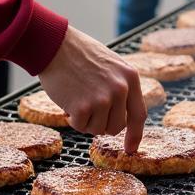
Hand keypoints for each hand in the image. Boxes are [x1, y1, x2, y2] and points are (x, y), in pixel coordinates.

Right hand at [39, 25, 145, 150]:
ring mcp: (103, 99)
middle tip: (89, 107)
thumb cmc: (80, 54)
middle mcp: (120, 89)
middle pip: (116, 127)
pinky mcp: (83, 108)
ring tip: (78, 98)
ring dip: (86, 120)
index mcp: (130, 77)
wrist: (55, 45)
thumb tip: (124, 120)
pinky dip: (72, 119)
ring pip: (97, 129)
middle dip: (102, 122)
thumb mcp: (112, 65)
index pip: (139, 114)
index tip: (130, 149)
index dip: (135, 135)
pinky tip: (68, 100)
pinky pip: (80, 127)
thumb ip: (121, 88)